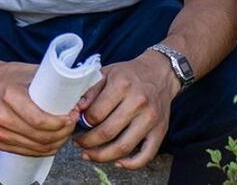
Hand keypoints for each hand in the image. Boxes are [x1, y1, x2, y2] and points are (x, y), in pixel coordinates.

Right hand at [0, 61, 78, 156]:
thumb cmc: (10, 76)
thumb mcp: (31, 71)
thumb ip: (54, 81)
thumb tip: (80, 94)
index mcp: (9, 96)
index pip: (39, 120)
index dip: (60, 123)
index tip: (72, 116)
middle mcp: (2, 116)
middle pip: (41, 136)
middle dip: (63, 132)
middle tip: (73, 122)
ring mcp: (0, 132)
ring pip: (37, 147)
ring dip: (57, 142)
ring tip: (66, 131)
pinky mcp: (0, 142)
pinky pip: (28, 152)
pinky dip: (44, 149)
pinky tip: (53, 140)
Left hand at [75, 52, 178, 168]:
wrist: (160, 73)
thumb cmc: (130, 74)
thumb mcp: (107, 73)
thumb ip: (90, 90)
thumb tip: (76, 110)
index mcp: (122, 86)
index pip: (96, 114)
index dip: (83, 122)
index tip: (78, 124)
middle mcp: (138, 103)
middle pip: (107, 133)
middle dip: (87, 143)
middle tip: (78, 143)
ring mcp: (150, 119)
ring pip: (123, 148)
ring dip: (102, 156)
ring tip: (89, 155)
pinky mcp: (160, 131)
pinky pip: (146, 155)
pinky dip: (130, 164)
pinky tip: (116, 162)